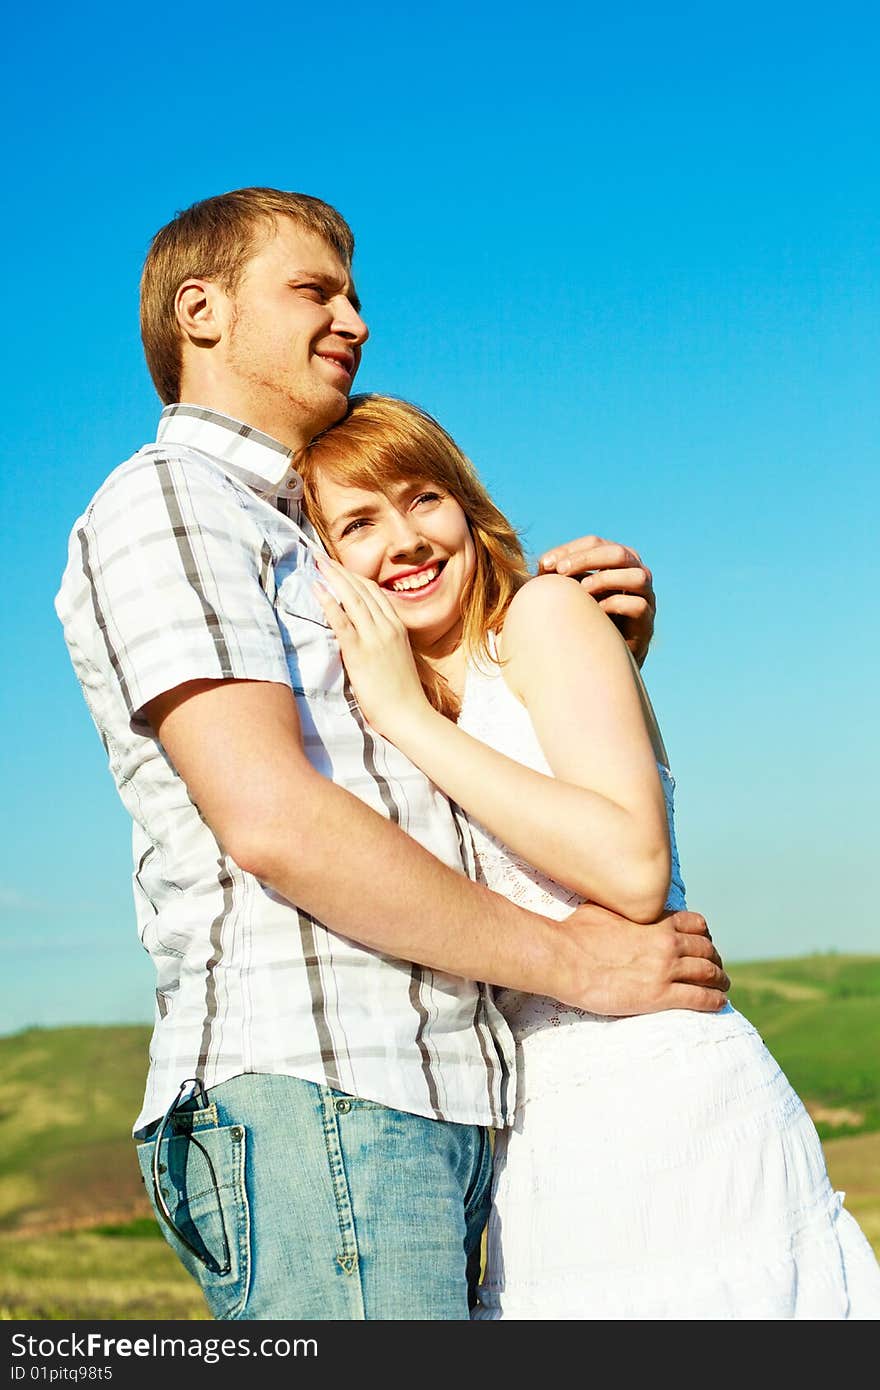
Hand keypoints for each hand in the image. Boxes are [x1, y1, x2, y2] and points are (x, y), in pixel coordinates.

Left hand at [313, 556, 430, 738]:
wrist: (408, 714)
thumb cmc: (401, 693)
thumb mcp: (396, 658)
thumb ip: (382, 641)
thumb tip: (363, 634)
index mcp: (397, 627)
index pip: (375, 592)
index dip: (354, 577)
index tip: (338, 567)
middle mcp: (387, 627)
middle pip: (362, 589)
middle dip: (340, 570)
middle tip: (321, 557)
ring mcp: (375, 638)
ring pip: (352, 598)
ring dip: (332, 578)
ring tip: (316, 564)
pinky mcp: (361, 652)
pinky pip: (342, 620)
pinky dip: (329, 602)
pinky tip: (316, 589)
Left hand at [538, 535, 654, 666]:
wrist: (599, 657)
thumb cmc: (581, 617)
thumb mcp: (568, 592)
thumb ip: (558, 576)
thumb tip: (545, 563)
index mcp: (617, 562)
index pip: (596, 543)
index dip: (571, 549)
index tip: (546, 564)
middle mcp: (636, 574)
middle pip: (619, 553)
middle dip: (587, 559)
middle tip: (561, 572)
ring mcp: (646, 598)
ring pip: (637, 576)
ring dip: (605, 579)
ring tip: (582, 589)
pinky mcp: (646, 623)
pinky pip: (638, 606)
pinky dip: (615, 604)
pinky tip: (596, 610)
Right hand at [558, 901, 728, 1015]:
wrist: (564, 958)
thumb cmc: (575, 933)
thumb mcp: (603, 908)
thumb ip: (622, 908)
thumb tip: (618, 902)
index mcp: (655, 921)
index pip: (696, 925)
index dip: (705, 936)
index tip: (705, 944)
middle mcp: (667, 942)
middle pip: (707, 949)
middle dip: (715, 959)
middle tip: (716, 968)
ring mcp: (665, 969)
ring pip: (708, 973)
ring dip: (720, 980)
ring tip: (723, 986)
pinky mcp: (659, 995)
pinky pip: (699, 998)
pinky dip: (714, 1001)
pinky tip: (719, 1003)